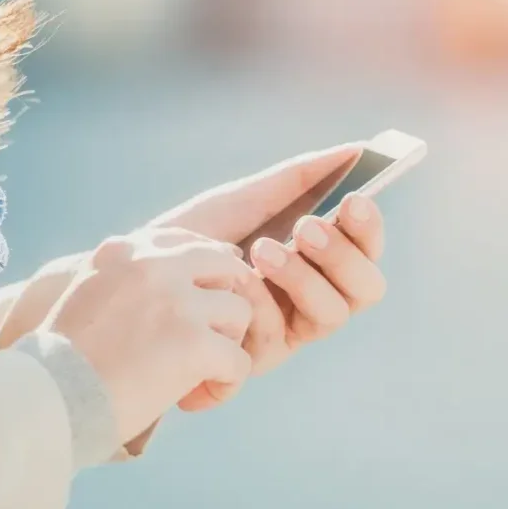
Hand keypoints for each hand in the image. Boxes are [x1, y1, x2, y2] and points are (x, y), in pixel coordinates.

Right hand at [40, 227, 254, 442]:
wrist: (45, 400)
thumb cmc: (61, 362)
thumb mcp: (87, 294)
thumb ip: (130, 280)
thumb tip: (182, 284)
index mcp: (124, 251)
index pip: (188, 242)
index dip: (208, 272)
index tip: (206, 300)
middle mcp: (153, 264)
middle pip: (227, 268)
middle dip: (228, 305)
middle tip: (213, 342)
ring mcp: (177, 300)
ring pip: (239, 312)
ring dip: (227, 347)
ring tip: (198, 378)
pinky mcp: (194, 342)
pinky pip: (239, 361)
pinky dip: (227, 385)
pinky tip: (196, 400)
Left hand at [150, 146, 386, 410]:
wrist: (138, 274)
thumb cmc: (196, 236)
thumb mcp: (245, 200)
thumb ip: (299, 178)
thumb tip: (359, 149)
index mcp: (320, 261)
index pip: (367, 250)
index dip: (369, 228)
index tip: (354, 199)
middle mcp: (313, 298)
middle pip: (365, 289)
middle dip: (341, 256)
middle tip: (306, 227)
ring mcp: (287, 332)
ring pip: (330, 316)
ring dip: (303, 278)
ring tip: (262, 249)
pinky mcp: (254, 359)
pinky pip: (277, 338)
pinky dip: (258, 304)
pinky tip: (233, 280)